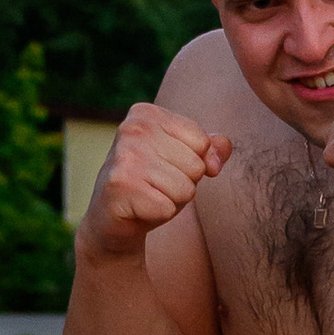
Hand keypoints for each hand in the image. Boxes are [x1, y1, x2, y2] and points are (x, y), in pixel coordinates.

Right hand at [84, 102, 232, 255]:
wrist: (111, 220)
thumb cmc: (152, 185)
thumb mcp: (183, 160)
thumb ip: (210, 149)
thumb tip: (221, 151)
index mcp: (147, 114)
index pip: (203, 142)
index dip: (193, 163)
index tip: (165, 167)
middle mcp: (133, 129)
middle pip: (196, 166)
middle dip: (183, 184)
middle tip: (155, 186)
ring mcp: (124, 157)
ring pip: (185, 189)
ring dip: (172, 201)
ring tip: (148, 196)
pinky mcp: (119, 187)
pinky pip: (167, 208)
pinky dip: (158, 215)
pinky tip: (139, 209)